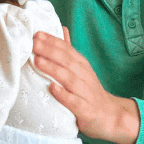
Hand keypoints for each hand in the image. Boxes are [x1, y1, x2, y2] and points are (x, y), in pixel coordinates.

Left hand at [32, 28, 140, 143]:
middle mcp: (84, 76)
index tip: (36, 34)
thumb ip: (70, 50)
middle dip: (49, 50)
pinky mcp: (86, 110)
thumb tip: (61, 28)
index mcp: (81, 65)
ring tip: (37, 61)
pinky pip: (74, 101)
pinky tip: (51, 88)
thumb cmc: (89, 91)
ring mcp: (86, 92)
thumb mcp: (81, 68)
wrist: (110, 115)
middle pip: (67, 60)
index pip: (66, 49)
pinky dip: (63, 94)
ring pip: (70, 78)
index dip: (52, 40)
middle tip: (32, 43)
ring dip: (53, 69)